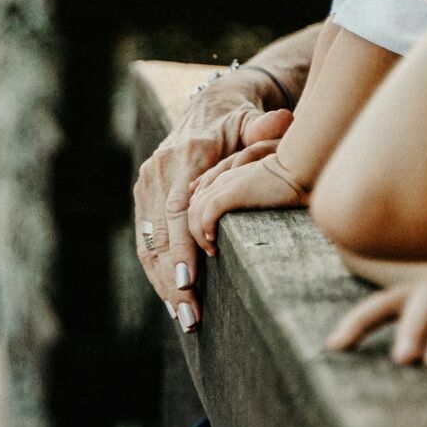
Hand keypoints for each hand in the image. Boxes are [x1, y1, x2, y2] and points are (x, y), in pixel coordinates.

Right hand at [134, 99, 291, 331]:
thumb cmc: (239, 122)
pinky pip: (147, 241)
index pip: (177, 210)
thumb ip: (264, 128)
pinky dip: (158, 272)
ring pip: (149, 244)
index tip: (190, 282)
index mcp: (184, 156)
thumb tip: (282, 122)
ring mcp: (147, 184)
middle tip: (190, 316)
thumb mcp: (253, 121)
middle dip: (173, 280)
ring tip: (184, 318)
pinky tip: (173, 300)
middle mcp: (158, 170)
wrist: (208, 109)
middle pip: (160, 236)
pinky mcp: (143, 196)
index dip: (181, 249)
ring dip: (164, 284)